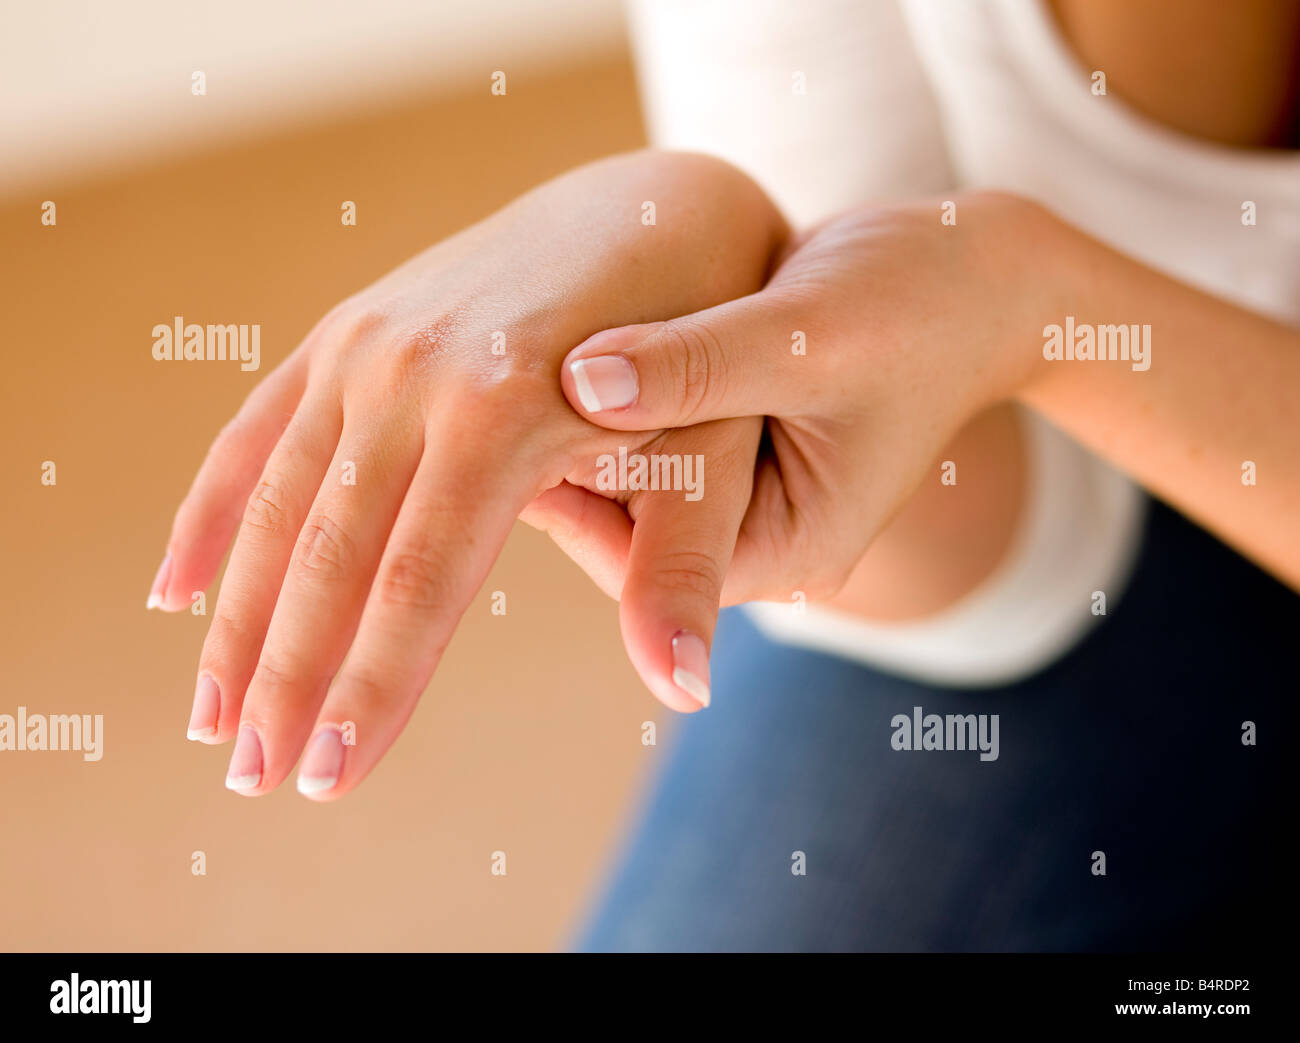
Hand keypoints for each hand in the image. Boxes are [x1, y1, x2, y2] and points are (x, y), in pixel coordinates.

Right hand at [148, 151, 785, 797]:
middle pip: (328, 550)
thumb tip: (684, 689)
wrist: (656, 204)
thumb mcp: (711, 444)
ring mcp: (368, 340)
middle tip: (253, 780)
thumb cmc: (700, 336)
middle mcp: (413, 367)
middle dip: (287, 675)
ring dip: (235, 617)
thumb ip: (682, 560)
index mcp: (503, 402)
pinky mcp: (350, 328)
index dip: (373, 680)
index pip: (421, 575)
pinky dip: (212, 513)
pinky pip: (258, 429)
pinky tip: (177, 593)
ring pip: (273, 498)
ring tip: (209, 722)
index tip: (329, 774)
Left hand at [541, 192, 1058, 621]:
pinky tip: (585, 333)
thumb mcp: (805, 336)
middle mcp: (753, 539)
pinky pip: (643, 432)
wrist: (972, 272)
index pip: (633, 559)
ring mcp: (738, 493)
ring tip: (542, 341)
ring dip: (587, 415)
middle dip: (571, 450)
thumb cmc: (914, 305)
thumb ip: (696, 367)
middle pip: (615, 523)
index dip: (569, 485)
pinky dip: (616, 390)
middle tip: (519, 363)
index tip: (518, 406)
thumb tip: (576, 383)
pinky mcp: (725, 443)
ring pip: (620, 473)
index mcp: (784, 549)